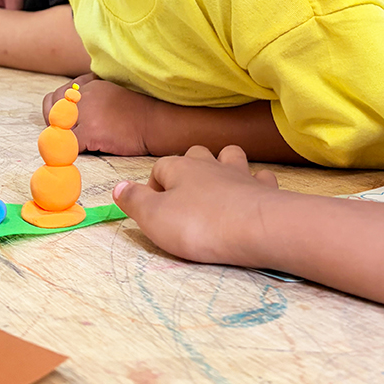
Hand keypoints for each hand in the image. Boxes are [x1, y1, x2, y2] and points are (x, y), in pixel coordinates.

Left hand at [43, 75, 153, 155]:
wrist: (157, 121)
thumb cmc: (141, 111)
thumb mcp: (114, 91)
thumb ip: (95, 94)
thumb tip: (78, 102)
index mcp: (89, 85)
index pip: (58, 95)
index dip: (56, 110)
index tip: (64, 121)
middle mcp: (84, 95)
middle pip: (50, 107)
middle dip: (52, 122)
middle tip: (63, 136)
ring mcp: (87, 113)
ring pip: (55, 126)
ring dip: (59, 137)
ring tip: (67, 147)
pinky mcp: (91, 131)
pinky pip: (67, 145)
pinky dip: (67, 152)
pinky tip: (75, 156)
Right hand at [113, 144, 278, 262]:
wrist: (255, 229)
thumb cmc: (198, 225)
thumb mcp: (153, 217)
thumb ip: (134, 200)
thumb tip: (118, 186)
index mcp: (180, 168)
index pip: (160, 166)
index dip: (154, 186)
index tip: (153, 209)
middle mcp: (210, 165)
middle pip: (196, 154)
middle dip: (189, 167)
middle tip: (184, 194)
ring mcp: (240, 174)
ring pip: (230, 155)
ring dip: (224, 164)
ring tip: (219, 183)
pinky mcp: (265, 189)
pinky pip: (260, 177)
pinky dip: (256, 182)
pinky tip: (254, 192)